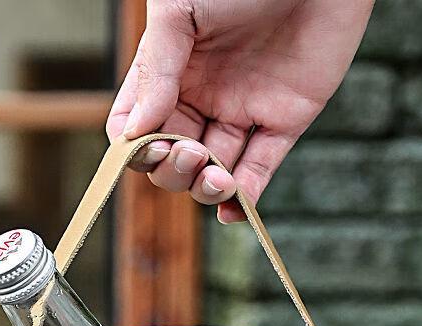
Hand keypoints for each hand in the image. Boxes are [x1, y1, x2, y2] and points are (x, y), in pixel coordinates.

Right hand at [107, 0, 373, 221]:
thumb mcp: (179, 10)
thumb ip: (156, 71)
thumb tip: (135, 134)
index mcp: (171, 70)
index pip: (138, 127)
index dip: (136, 148)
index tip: (147, 146)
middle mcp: (203, 95)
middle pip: (174, 159)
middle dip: (174, 170)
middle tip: (189, 152)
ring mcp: (244, 109)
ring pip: (215, 171)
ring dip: (207, 188)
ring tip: (216, 177)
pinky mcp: (286, 119)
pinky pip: (262, 169)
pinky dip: (247, 197)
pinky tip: (233, 210)